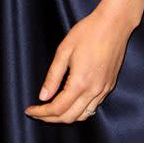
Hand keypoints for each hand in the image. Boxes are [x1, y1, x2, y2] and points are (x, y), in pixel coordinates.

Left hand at [24, 8, 131, 123]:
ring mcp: (103, 90)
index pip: (57, 108)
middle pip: (69, 117)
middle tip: (37, 112)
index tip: (30, 110)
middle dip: (50, 118)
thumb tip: (43, 96)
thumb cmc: (88, 32)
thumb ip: (53, 76)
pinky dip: (79, 111)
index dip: (42, 112)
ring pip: (83, 116)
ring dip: (65, 117)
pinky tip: (71, 103)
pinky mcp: (109, 86)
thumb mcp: (64, 50)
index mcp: (80, 82)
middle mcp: (94, 91)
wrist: (114, 24)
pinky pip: (93, 107)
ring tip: (51, 110)